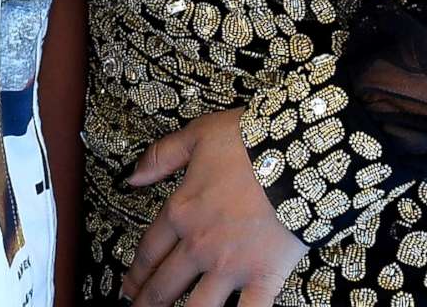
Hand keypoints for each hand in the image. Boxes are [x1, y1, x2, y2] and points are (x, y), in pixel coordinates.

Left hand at [121, 110, 307, 306]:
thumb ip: (162, 156)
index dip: (135, 271)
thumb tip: (132, 176)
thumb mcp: (198, 136)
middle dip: (147, 301)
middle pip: (165, 283)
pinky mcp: (263, 277)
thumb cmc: (251, 141)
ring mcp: (231, 265)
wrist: (298, 154)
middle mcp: (200, 244)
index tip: (128, 284)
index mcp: (182, 211)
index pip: (149, 250)